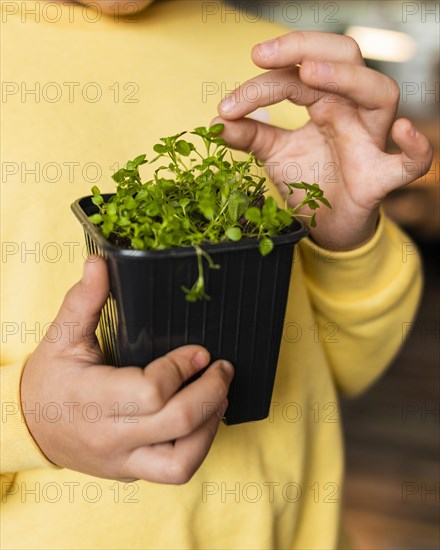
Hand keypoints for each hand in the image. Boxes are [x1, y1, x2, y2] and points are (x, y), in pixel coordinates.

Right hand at [21, 257, 232, 483]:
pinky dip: (199, 444)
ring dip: (211, 424)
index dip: (183, 368)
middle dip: (211, 391)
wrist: (29, 428)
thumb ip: (82, 300)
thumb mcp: (61, 337)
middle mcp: (110, 436)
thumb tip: (99, 263)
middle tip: (223, 368)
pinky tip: (204, 418)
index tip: (200, 351)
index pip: (151, 392)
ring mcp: (122, 459)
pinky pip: (176, 469)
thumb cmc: (49, 379)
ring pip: (183, 460)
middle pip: (177, 423)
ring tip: (220, 395)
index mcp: (92, 398)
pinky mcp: (131, 470)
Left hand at [215, 31, 432, 249]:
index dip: (260, 84)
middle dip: (305, 48)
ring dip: (347, 78)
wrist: (328, 225)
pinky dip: (416, 148)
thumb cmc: (309, 181)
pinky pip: (413, 163)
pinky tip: (403, 131)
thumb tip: (215, 122)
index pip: (297, 74)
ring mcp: (370, 141)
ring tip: (310, 74)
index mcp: (326, 101)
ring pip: (380, 92)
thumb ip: (250, 136)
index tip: (226, 107)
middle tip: (261, 57)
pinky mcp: (380, 178)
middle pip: (347, 56)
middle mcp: (352, 111)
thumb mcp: (274, 155)